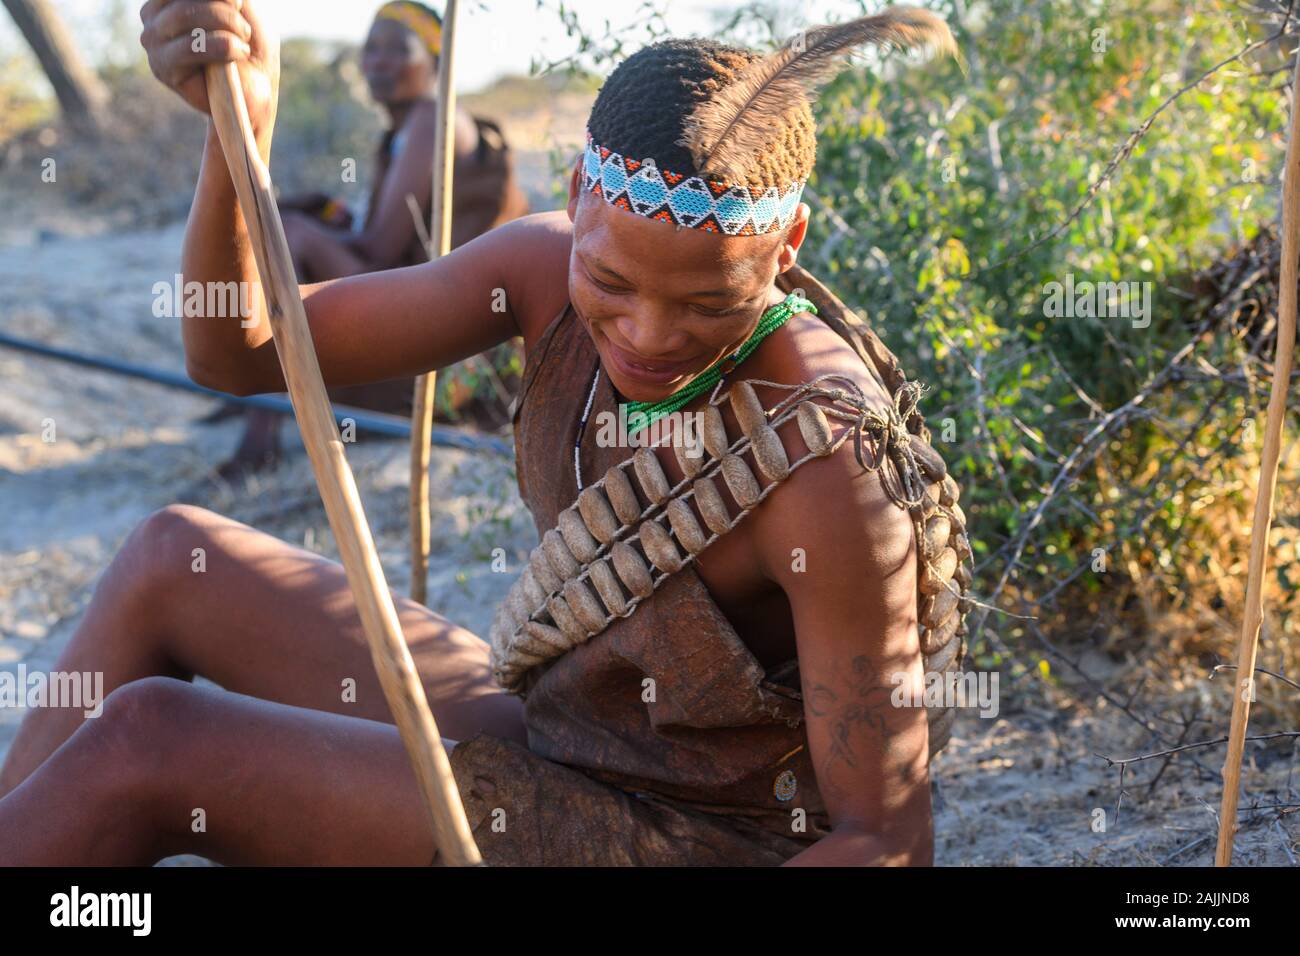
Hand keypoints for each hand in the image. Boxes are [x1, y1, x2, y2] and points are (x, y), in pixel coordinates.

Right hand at [140, 0, 278, 138]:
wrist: (255, 92)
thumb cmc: (249, 45)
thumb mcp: (240, 8)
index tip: (238, 4)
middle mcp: (153, 15)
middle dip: (224, 9)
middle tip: (245, 29)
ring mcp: (153, 41)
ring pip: (185, 15)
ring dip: (227, 25)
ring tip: (243, 43)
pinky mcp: (162, 67)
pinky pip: (191, 46)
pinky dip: (224, 46)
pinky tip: (239, 53)